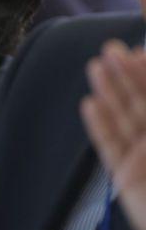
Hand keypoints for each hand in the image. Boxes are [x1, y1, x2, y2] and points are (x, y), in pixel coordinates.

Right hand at [80, 41, 145, 229]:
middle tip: (111, 49)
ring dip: (110, 94)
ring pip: (125, 121)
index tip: (140, 50)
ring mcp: (145, 162)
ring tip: (96, 66)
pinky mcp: (126, 181)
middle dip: (128, 77)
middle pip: (144, 104)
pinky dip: (100, 127)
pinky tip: (89, 105)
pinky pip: (111, 149)